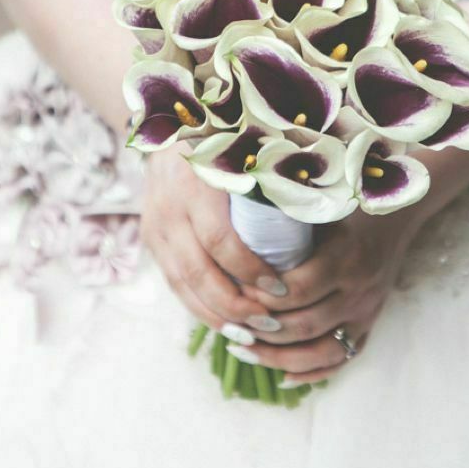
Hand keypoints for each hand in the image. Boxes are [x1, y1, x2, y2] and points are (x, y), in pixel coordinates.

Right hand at [140, 149, 283, 334]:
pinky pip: (173, 283)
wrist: (166, 131)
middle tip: (268, 324)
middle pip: (197, 271)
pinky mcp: (151, 240)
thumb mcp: (243, 153)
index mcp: (194, 186)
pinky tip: (224, 324)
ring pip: (181, 284)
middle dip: (234, 304)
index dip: (250, 270)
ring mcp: (155, 227)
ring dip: (215, 314)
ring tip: (247, 335)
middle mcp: (168, 209)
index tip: (281, 290)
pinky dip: (198, 307)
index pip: (220, 241)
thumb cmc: (221, 142)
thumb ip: (270, 178)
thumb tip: (317, 208)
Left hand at [228, 207, 421, 384]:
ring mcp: (366, 314)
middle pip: (305, 325)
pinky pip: (341, 361)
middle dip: (262, 332)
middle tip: (229, 328)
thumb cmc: (341, 208)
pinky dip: (311, 373)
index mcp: (344, 258)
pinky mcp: (368, 327)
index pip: (298, 291)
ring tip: (242, 350)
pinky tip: (280, 376)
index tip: (232, 295)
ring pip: (321, 351)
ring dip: (277, 358)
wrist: (393, 216)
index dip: (262, 299)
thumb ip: (283, 222)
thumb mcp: (316, 208)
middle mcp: (358, 291)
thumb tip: (232, 233)